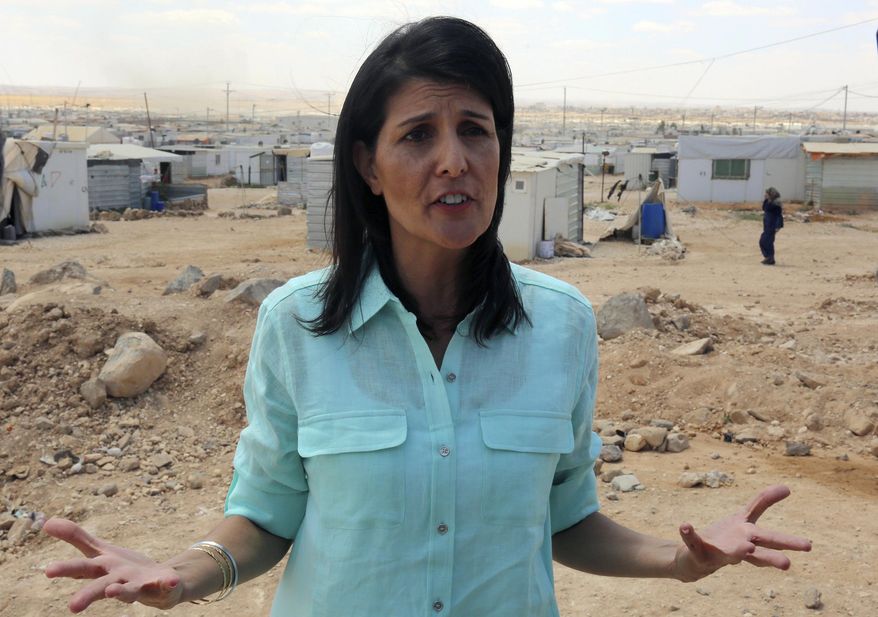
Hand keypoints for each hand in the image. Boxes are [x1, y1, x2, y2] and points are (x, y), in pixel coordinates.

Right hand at [43, 518, 183, 612]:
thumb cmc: (124, 569)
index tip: (48, 571)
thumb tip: (46, 522)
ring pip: (130, 591)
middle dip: (88, 595)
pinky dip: (167, 584)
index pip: (82, 568)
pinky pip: (166, 586)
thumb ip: (76, 537)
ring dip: (123, 592)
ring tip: (113, 591)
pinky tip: (170, 579)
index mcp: (103, 570)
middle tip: (72, 606)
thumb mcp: (101, 551)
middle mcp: (119, 580)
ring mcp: (141, 585)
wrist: (160, 584)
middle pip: (102, 586)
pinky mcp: (163, 586)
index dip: (66, 570)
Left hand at [673, 485, 811, 581]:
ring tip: (747, 549)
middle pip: (758, 547)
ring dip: (739, 551)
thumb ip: (762, 502)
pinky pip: (693, 542)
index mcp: (749, 533)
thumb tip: (787, 487)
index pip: (764, 525)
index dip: (780, 522)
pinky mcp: (699, 552)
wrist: (697, 559)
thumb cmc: (727, 539)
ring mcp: (720, 550)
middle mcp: (739, 544)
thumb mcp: (745, 517)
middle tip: (788, 563)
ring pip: (733, 553)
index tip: (803, 532)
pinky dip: (689, 534)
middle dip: (773, 556)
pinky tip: (684, 525)